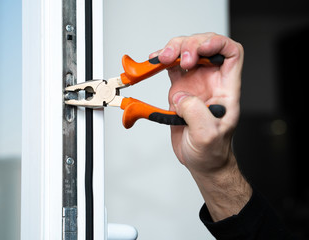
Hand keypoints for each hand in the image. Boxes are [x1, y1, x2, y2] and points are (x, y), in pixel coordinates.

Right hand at [151, 33, 251, 220]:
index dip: (217, 43)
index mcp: (226, 89)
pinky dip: (161, 62)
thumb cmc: (212, 151)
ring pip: (185, 54)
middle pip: (204, 47)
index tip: (201, 48)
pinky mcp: (180, 91)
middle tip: (177, 58)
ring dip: (173, 50)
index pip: (231, 53)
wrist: (200, 161)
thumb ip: (196, 112)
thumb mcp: (207, 135)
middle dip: (189, 45)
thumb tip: (181, 96)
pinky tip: (154, 62)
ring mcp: (195, 85)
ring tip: (161, 58)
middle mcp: (211, 82)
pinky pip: (171, 68)